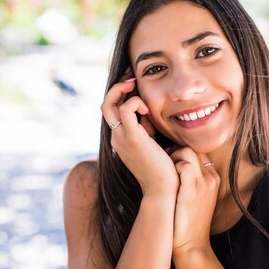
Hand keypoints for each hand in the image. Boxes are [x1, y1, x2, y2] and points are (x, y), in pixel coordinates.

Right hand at [100, 75, 178, 198]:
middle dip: (117, 87)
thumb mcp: (151, 142)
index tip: (134, 84)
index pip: (112, 111)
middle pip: (105, 105)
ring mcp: (121, 138)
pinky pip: (125, 109)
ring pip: (109, 104)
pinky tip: (147, 110)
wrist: (163, 189)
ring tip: (137, 89)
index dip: (120, 94)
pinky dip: (135, 102)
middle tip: (132, 79)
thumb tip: (147, 112)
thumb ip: (146, 127)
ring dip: (123, 91)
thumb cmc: (163, 168)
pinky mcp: (132, 137)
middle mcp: (116, 137)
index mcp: (119, 139)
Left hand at [170, 148, 219, 255]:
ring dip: (172, 157)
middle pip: (193, 148)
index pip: (198, 152)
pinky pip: (184, 165)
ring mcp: (204, 184)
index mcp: (213, 178)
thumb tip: (173, 163)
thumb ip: (190, 179)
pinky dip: (172, 167)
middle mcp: (211, 178)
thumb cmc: (187, 221)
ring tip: (164, 171)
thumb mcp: (195, 197)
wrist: (191, 245)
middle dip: (175, 151)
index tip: (169, 160)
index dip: (182, 152)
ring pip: (188, 152)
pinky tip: (166, 180)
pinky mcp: (193, 190)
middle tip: (163, 163)